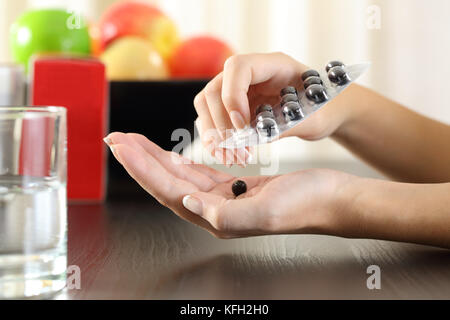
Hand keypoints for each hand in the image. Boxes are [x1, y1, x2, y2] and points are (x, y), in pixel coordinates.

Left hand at [104, 132, 349, 237]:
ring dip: (155, 158)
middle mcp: (213, 211)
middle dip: (139, 159)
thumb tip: (188, 202)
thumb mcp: (266, 210)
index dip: (142, 167)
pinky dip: (181, 161)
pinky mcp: (234, 188)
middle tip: (116, 138)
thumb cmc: (306, 204)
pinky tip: (170, 154)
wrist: (330, 200)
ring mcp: (223, 199)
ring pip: (179, 177)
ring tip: (134, 141)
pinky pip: (199, 173)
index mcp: (217, 218)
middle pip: (166, 182)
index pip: (169, 190)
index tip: (121, 145)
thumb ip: (224, 212)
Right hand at [194, 52, 352, 165]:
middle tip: (236, 152)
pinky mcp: (231, 106)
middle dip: (220, 124)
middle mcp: (249, 74)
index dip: (233, 97)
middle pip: (214, 89)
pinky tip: (228, 156)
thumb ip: (285, 125)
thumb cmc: (322, 109)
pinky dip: (214, 139)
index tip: (243, 127)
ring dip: (213, 135)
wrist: (322, 113)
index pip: (237, 68)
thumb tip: (251, 137)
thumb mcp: (312, 117)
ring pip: (205, 104)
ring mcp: (237, 88)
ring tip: (231, 158)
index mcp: (273, 64)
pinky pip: (210, 119)